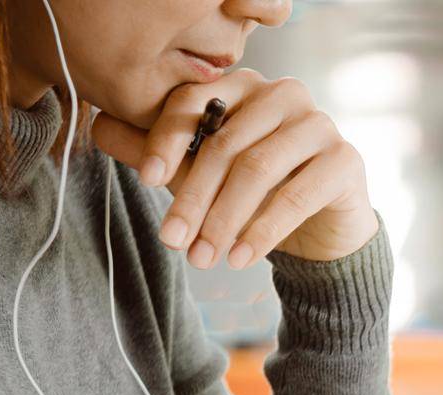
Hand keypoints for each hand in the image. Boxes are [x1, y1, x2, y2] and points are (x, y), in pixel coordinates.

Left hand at [91, 70, 378, 269]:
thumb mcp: (200, 176)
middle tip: (173, 241)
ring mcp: (319, 125)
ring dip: (225, 220)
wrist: (322, 231)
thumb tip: (97, 127)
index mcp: (245, 86)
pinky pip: (296, 196)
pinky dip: (263, 231)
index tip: (145, 181)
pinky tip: (240, 259)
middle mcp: (285, 94)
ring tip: (204, 259)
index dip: (167, 140)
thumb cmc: (257, 195)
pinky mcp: (345, 160)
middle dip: (194, 198)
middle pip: (227, 143)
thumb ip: (156, 152)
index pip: (196, 102)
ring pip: (259, 169)